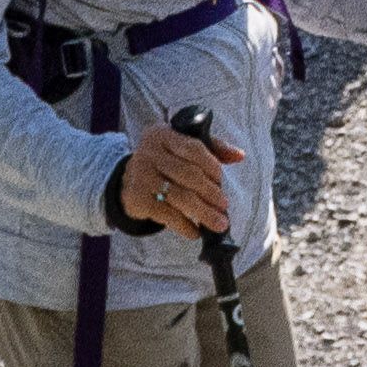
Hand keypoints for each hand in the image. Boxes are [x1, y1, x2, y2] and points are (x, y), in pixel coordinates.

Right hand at [115, 120, 236, 235]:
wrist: (127, 183)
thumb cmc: (164, 163)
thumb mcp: (181, 149)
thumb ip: (212, 149)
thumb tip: (240, 155)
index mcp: (162, 134)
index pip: (193, 148)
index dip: (212, 165)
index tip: (221, 181)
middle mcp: (149, 152)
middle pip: (188, 174)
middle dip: (211, 192)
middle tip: (225, 206)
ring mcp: (141, 175)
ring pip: (180, 196)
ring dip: (203, 212)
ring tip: (218, 223)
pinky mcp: (137, 198)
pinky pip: (166, 214)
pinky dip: (184, 225)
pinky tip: (195, 231)